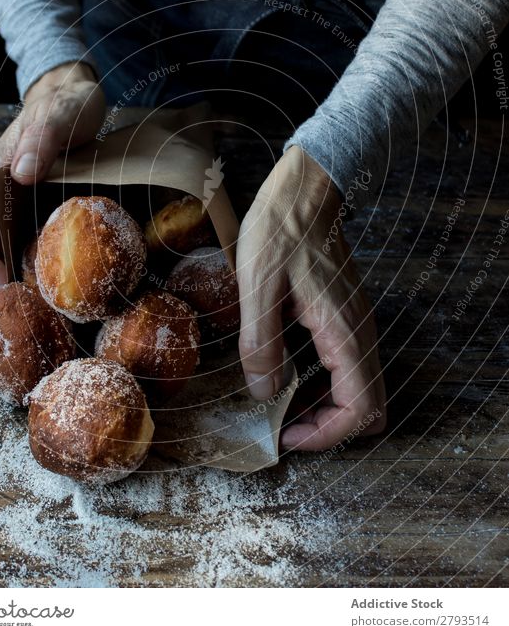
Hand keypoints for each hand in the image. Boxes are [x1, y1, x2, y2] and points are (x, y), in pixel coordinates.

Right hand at [0, 62, 104, 302]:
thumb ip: (42, 140)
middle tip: (2, 312)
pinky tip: (29, 287)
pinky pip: (8, 242)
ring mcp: (8, 201)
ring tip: (13, 309)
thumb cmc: (68, 106)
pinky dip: (10, 267)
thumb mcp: (61, 116)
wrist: (75, 97)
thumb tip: (22, 173)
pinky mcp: (25, 208)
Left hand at [236, 145, 385, 450]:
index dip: (324, 435)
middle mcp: (359, 333)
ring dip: (324, 406)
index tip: (284, 433)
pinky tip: (287, 370)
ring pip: (359, 389)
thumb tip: (265, 393)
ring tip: (278, 401)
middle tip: (282, 423)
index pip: (360, 410)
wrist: (304, 189)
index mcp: (344, 332)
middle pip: (368, 408)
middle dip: (327, 426)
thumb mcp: (257, 286)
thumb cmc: (281, 230)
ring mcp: (356, 324)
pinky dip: (323, 383)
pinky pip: (346, 366)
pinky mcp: (345, 316)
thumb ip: (262, 344)